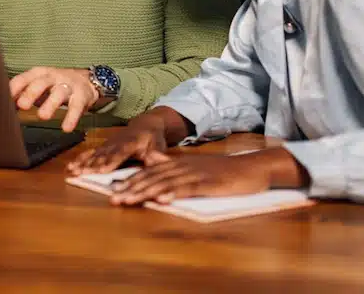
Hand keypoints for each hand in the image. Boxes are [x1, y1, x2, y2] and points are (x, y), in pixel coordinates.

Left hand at [9, 67, 99, 132]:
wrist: (85, 80)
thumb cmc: (54, 85)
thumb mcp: (38, 86)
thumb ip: (21, 95)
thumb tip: (2, 106)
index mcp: (39, 74)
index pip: (25, 78)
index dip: (15, 87)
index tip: (5, 97)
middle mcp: (53, 77)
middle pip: (41, 83)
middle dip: (31, 93)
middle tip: (22, 105)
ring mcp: (68, 85)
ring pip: (59, 92)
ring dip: (50, 104)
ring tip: (42, 116)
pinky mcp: (82, 95)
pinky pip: (77, 106)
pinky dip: (71, 117)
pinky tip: (66, 128)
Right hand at [67, 112, 170, 174]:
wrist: (145, 124)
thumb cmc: (153, 137)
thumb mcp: (159, 145)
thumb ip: (157, 154)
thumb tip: (155, 161)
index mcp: (131, 142)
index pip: (119, 153)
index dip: (110, 161)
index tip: (102, 170)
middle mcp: (116, 143)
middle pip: (102, 155)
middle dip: (91, 165)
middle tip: (81, 173)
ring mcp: (108, 144)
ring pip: (94, 155)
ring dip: (83, 164)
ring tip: (73, 171)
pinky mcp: (103, 147)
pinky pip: (91, 153)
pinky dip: (81, 160)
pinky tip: (71, 166)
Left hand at [103, 152, 281, 205]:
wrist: (251, 168)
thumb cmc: (223, 171)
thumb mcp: (195, 168)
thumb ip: (173, 167)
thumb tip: (153, 166)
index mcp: (178, 164)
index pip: (149, 173)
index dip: (130, 181)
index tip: (113, 190)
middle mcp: (182, 167)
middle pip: (151, 178)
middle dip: (130, 188)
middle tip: (112, 198)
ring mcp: (195, 174)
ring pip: (164, 183)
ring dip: (144, 192)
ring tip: (128, 200)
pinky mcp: (208, 183)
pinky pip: (187, 189)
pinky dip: (173, 194)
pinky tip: (161, 200)